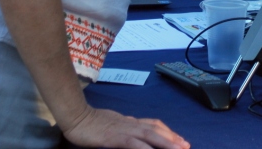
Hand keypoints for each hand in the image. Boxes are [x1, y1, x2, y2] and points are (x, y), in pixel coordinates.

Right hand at [62, 106, 188, 148]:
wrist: (75, 116)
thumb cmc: (90, 124)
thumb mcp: (111, 126)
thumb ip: (124, 130)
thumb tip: (135, 138)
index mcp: (129, 121)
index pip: (153, 124)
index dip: (168, 132)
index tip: (180, 139)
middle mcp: (130, 123)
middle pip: (156, 129)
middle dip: (173, 138)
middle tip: (186, 146)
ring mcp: (124, 129)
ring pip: (150, 135)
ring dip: (166, 142)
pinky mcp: (115, 137)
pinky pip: (134, 144)